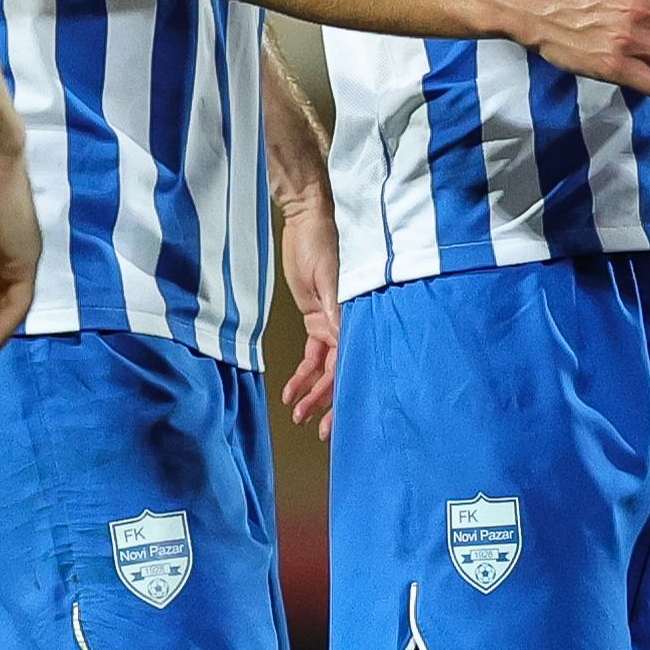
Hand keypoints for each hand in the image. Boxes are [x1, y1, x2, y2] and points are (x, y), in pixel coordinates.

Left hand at [275, 183, 339, 434]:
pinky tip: (291, 391)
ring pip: (326, 368)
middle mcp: (350, 324)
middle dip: (330, 404)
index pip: (354, 365)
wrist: (309, 218)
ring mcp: (333, 323)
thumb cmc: (324, 242)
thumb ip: (336, 314)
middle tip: (319, 432)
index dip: (345, 396)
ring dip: (313, 392)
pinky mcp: (317, 317)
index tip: (337, 423)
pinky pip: (312, 354)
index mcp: (358, 317)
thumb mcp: (330, 280)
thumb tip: (342, 348)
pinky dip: (302, 373)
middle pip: (343, 374)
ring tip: (298, 415)